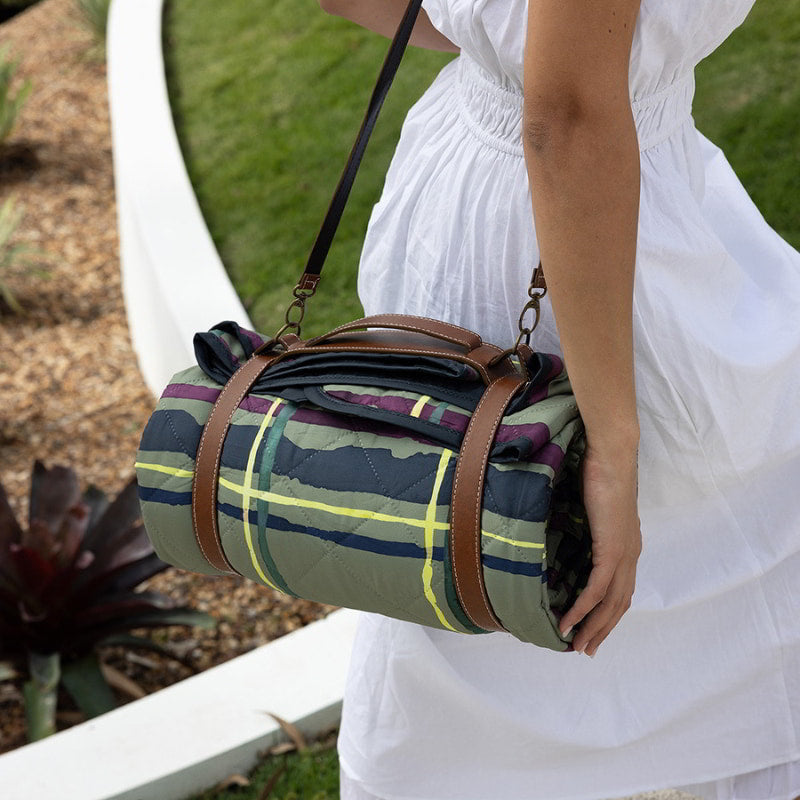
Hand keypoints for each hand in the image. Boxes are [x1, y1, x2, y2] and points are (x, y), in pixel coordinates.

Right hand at [559, 436, 641, 656]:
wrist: (611, 455)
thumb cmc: (600, 471)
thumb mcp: (593, 505)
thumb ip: (589, 522)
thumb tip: (571, 529)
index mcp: (628, 545)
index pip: (621, 590)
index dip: (608, 613)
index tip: (592, 629)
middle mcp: (631, 555)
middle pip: (619, 605)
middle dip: (602, 630)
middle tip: (585, 649)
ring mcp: (624, 554)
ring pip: (610, 603)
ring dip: (592, 626)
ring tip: (574, 644)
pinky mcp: (611, 549)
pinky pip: (596, 589)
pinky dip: (582, 608)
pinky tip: (569, 620)